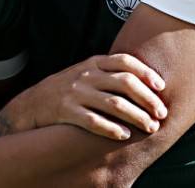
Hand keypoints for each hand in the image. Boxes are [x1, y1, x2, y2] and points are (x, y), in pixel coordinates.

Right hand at [2, 53, 166, 140]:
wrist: (32, 104)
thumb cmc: (67, 88)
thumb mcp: (85, 72)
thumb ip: (108, 72)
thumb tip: (144, 79)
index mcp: (93, 63)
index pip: (124, 61)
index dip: (146, 72)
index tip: (161, 87)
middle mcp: (86, 75)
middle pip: (124, 83)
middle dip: (148, 98)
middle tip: (162, 113)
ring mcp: (75, 93)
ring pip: (114, 103)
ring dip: (136, 116)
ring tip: (150, 127)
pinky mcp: (66, 112)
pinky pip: (93, 121)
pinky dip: (111, 128)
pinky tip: (124, 135)